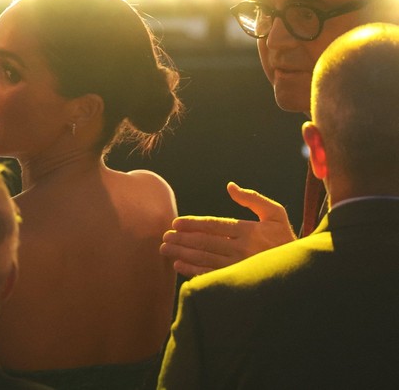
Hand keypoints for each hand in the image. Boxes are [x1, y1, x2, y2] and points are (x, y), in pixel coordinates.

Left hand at [160, 182, 296, 277]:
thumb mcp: (275, 213)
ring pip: (204, 258)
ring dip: (182, 253)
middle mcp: (242, 248)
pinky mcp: (238, 280)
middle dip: (182, 238)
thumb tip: (230, 186)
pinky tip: (178, 265)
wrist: (302, 270)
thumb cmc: (285, 238)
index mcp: (249, 230)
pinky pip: (211, 275)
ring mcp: (239, 266)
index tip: (176, 223)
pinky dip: (193, 270)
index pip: (214, 225)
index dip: (193, 223)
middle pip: (205, 242)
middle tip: (164, 236)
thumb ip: (253, 198)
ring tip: (165, 249)